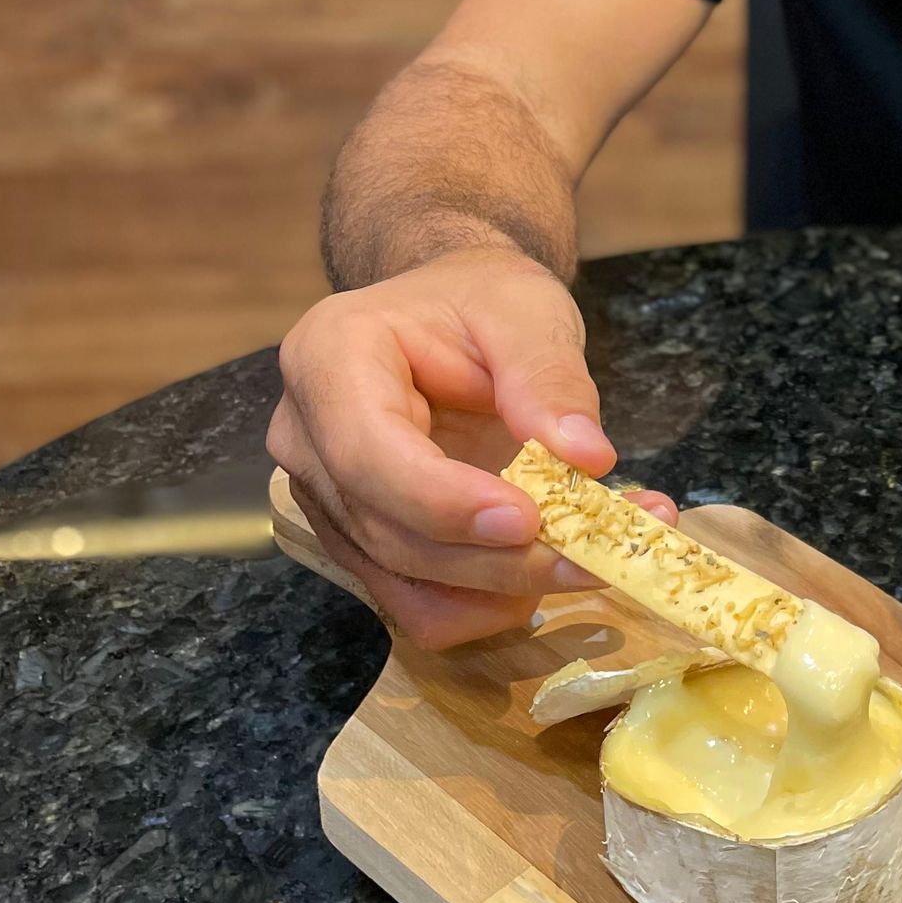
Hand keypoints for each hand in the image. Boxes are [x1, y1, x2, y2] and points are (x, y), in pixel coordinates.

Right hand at [267, 245, 676, 650]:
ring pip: (403, 580)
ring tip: (589, 559)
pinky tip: (546, 573)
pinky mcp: (359, 542)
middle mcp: (307, 437)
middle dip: (495, 558)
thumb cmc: (479, 298)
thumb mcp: (525, 309)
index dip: (444, 501)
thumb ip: (550, 377)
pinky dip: (485, 603)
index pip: (368, 452)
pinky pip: (414, 602)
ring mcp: (326, 498)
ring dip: (499, 589)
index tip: (529, 518)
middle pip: (388, 529)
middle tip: (594, 553)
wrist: (450, 313)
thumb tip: (587, 458)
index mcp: (328, 357)